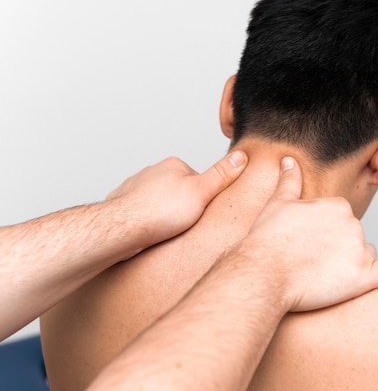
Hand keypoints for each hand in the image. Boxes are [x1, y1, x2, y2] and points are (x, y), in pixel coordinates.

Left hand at [106, 151, 247, 246]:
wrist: (122, 229)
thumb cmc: (161, 212)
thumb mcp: (202, 192)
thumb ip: (221, 174)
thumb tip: (241, 156)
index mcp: (173, 165)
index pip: (199, 180)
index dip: (204, 199)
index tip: (203, 212)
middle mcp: (152, 172)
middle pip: (179, 191)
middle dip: (183, 207)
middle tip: (186, 224)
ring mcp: (135, 188)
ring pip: (159, 203)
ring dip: (165, 216)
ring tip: (168, 231)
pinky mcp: (124, 205)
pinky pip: (143, 214)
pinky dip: (148, 223)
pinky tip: (151, 234)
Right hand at [242, 157, 377, 311]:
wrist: (264, 273)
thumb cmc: (267, 240)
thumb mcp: (278, 204)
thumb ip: (290, 181)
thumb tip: (289, 161)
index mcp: (338, 206)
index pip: (342, 221)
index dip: (327, 236)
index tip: (311, 246)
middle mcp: (354, 224)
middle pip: (354, 239)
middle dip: (339, 250)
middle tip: (313, 263)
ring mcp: (360, 250)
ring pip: (366, 257)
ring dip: (353, 266)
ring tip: (325, 277)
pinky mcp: (365, 277)